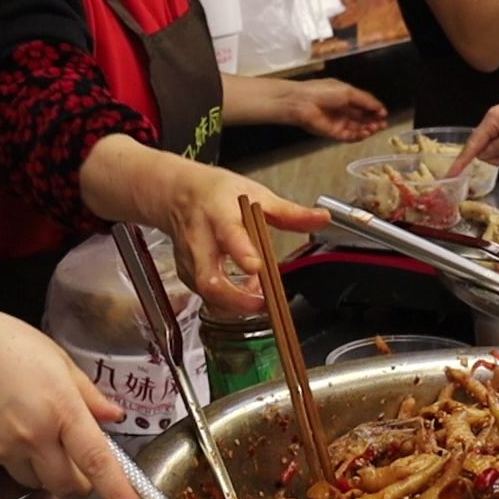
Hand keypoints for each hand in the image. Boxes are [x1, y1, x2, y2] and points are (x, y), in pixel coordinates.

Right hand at [0, 303, 142, 498]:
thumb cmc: (0, 342)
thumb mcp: (55, 358)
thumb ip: (87, 393)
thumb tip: (112, 416)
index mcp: (61, 408)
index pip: (97, 462)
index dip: (118, 494)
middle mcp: (34, 434)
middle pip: (66, 484)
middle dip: (79, 482)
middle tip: (81, 463)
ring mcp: (5, 447)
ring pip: (36, 481)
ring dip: (46, 471)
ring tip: (39, 434)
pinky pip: (8, 470)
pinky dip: (17, 459)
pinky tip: (10, 427)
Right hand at [136, 153, 328, 313]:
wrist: (177, 194)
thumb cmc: (215, 194)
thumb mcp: (255, 194)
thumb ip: (289, 212)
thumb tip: (321, 218)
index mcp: (218, 214)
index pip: (229, 235)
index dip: (242, 253)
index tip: (257, 267)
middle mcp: (200, 240)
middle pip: (209, 279)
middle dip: (237, 299)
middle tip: (264, 303)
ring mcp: (191, 262)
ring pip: (207, 294)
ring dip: (236, 304)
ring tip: (262, 298)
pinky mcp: (188, 276)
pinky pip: (208, 296)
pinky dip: (230, 302)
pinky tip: (247, 293)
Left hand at [285, 78, 388, 140]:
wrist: (302, 103)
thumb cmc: (324, 92)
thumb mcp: (348, 92)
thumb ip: (365, 100)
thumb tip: (381, 108)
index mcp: (346, 97)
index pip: (364, 105)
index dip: (375, 109)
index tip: (384, 113)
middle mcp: (343, 110)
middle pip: (362, 118)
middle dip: (374, 121)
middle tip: (383, 124)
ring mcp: (339, 123)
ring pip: (358, 128)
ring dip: (368, 129)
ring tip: (376, 128)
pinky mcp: (334, 134)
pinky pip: (349, 137)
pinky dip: (359, 136)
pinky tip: (366, 133)